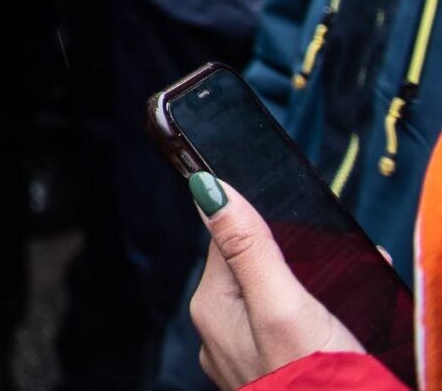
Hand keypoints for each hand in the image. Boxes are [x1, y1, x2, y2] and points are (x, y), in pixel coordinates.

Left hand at [187, 176, 366, 388]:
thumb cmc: (313, 381)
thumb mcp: (283, 304)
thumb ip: (248, 247)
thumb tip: (205, 189)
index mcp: (212, 310)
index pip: (228, 243)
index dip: (265, 225)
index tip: (302, 218)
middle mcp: (222, 335)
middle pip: (255, 272)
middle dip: (298, 258)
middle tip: (344, 256)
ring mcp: (250, 359)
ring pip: (278, 302)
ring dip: (315, 288)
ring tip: (356, 280)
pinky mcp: (279, 373)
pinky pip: (294, 333)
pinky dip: (321, 319)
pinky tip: (351, 318)